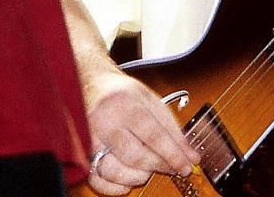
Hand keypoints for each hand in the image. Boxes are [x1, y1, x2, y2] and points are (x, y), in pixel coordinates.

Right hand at [79, 65, 198, 194]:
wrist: (89, 86)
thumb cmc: (122, 94)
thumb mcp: (151, 101)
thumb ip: (172, 130)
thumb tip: (191, 157)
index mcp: (124, 104)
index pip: (153, 136)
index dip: (173, 155)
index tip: (186, 166)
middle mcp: (104, 121)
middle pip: (135, 156)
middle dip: (158, 166)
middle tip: (170, 167)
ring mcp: (89, 138)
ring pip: (114, 171)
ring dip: (137, 177)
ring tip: (147, 169)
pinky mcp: (82, 153)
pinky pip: (98, 180)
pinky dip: (115, 187)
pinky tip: (127, 180)